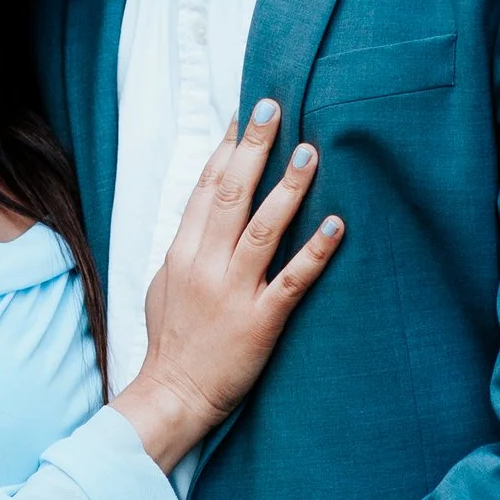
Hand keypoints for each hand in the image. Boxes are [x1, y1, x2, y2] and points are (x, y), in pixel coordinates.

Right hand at [112, 100, 341, 473]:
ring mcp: (233, 292)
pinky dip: (314, 253)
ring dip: (287, 188)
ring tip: (309, 151)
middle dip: (254, 146)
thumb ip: (187, 242)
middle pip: (231, 193)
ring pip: (263, 229)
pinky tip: (335, 226)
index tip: (245, 111)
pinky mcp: (260, 321)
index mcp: (183, 251)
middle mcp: (206, 264)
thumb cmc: (172, 340)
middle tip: (275, 105)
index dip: (227, 146)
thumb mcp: (165, 282)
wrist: (173, 395)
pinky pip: (291, 280)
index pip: (206, 187)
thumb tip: (206, 203)